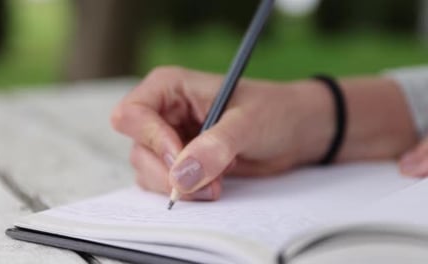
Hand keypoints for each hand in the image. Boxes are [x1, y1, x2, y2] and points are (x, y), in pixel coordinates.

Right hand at [111, 67, 332, 199]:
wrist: (295, 132)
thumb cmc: (274, 111)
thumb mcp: (247, 123)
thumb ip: (214, 146)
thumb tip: (181, 175)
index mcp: (170, 88)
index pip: (132, 114)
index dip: (152, 140)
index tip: (181, 158)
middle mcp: (164, 114)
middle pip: (138, 150)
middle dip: (169, 173)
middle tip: (207, 183)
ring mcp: (171, 141)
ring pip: (148, 172)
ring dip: (180, 187)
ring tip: (217, 183)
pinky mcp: (182, 164)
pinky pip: (166, 185)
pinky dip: (186, 193)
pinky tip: (214, 185)